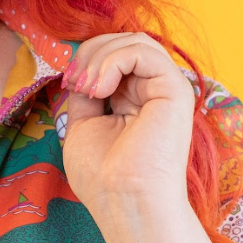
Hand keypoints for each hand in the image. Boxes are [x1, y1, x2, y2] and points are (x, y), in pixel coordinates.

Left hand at [60, 32, 196, 223]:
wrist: (124, 202)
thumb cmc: (103, 176)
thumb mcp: (84, 123)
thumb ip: (86, 92)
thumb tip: (80, 67)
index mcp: (134, 99)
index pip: (114, 56)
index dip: (86, 59)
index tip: (68, 83)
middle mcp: (152, 91)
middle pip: (124, 41)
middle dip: (89, 53)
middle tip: (74, 82)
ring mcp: (165, 89)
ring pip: (135, 40)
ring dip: (99, 56)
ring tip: (87, 87)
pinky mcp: (175, 90)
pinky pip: (143, 51)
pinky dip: (113, 61)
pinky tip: (100, 89)